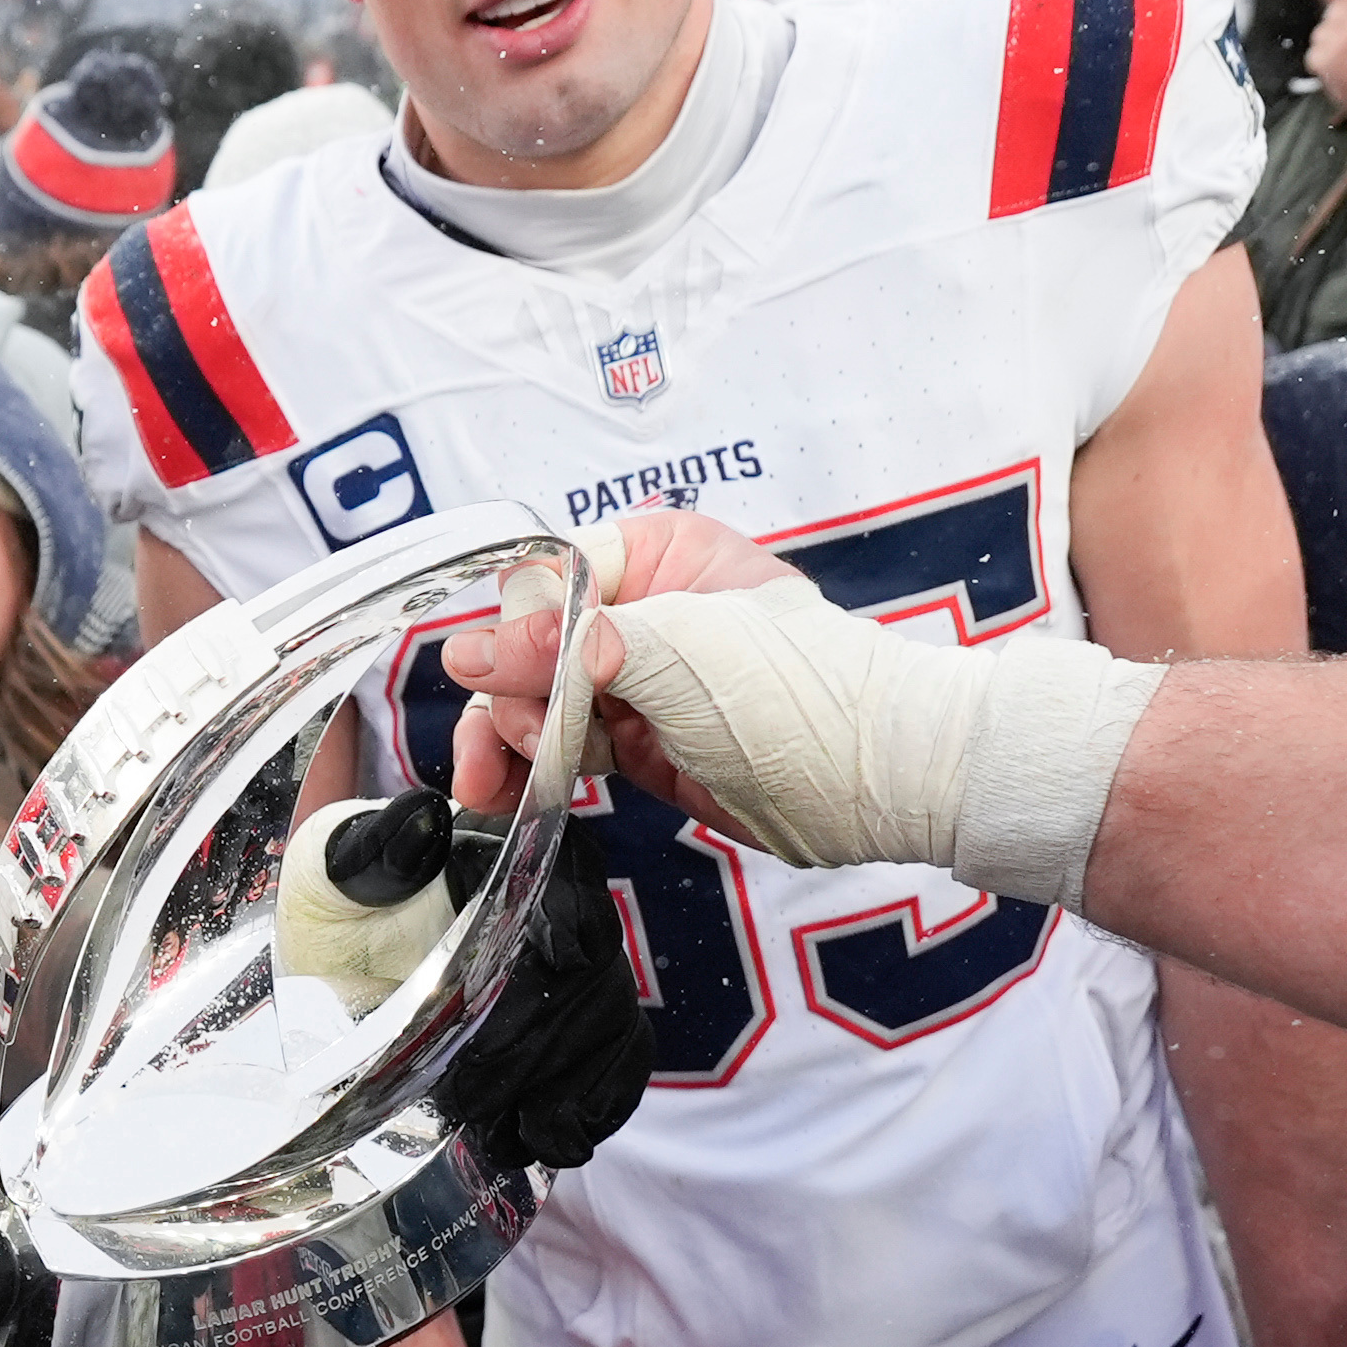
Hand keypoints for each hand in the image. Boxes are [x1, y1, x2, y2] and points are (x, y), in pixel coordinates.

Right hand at [472, 576, 1166, 899]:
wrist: (883, 781)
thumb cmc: (801, 690)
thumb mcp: (674, 651)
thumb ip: (567, 648)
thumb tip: (463, 649)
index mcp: (658, 554)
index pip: (549, 579)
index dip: (516, 632)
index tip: (490, 680)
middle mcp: (641, 610)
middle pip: (530, 643)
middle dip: (502, 694)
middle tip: (503, 745)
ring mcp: (639, 682)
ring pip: (534, 699)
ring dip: (504, 739)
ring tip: (494, 785)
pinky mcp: (639, 743)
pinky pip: (560, 747)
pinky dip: (529, 769)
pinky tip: (508, 792)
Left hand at [1308, 0, 1346, 132]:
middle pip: (1334, 11)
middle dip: (1336, 27)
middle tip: (1343, 47)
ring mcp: (1341, 36)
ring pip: (1320, 33)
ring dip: (1328, 47)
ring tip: (1345, 65)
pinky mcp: (1326, 57)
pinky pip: (1313, 56)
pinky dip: (1321, 67)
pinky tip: (1338, 76)